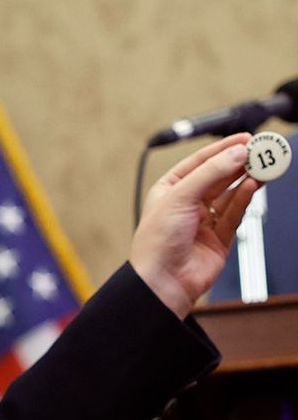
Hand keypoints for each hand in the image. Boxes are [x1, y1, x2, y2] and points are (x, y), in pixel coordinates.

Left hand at [130, 134, 259, 318]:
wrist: (163, 281)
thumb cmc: (157, 242)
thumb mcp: (180, 197)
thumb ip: (211, 173)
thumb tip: (236, 153)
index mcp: (169, 190)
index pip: (199, 162)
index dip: (222, 149)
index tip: (245, 138)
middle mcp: (186, 204)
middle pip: (218, 176)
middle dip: (239, 162)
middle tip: (261, 150)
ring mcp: (203, 221)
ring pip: (230, 194)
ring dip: (246, 179)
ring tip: (264, 166)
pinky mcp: (219, 238)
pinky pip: (235, 213)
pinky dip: (245, 199)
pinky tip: (253, 186)